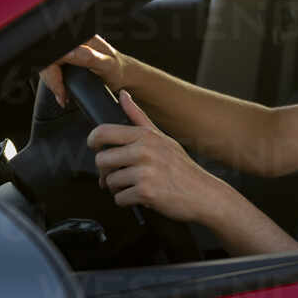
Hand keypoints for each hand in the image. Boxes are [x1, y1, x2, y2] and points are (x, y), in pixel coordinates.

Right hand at [39, 34, 127, 107]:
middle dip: (51, 80)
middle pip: (47, 58)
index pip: (55, 52)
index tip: (60, 88)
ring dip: (52, 82)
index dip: (53, 72)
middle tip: (62, 95)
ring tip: (63, 95)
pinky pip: (51, 67)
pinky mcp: (66, 58)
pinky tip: (62, 89)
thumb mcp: (106, 65)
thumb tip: (69, 54)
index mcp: (82, 38)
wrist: (121, 76)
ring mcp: (68, 49)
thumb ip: (89, 58)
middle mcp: (73, 41)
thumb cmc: (117, 69)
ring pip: (46, 64)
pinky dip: (54, 81)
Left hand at [88, 90, 232, 224]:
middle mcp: (144, 151)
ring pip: (109, 182)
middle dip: (106, 172)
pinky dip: (127, 201)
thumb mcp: (162, 138)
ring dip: (117, 188)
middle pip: (101, 160)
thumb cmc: (183, 168)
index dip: (93, 141)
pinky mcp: (145, 192)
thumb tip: (123, 95)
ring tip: (134, 185)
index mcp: (145, 136)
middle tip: (117, 175)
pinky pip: (119, 199)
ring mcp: (145, 172)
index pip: (103, 132)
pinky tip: (141, 196)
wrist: (204, 194)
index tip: (95, 148)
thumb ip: (138, 117)